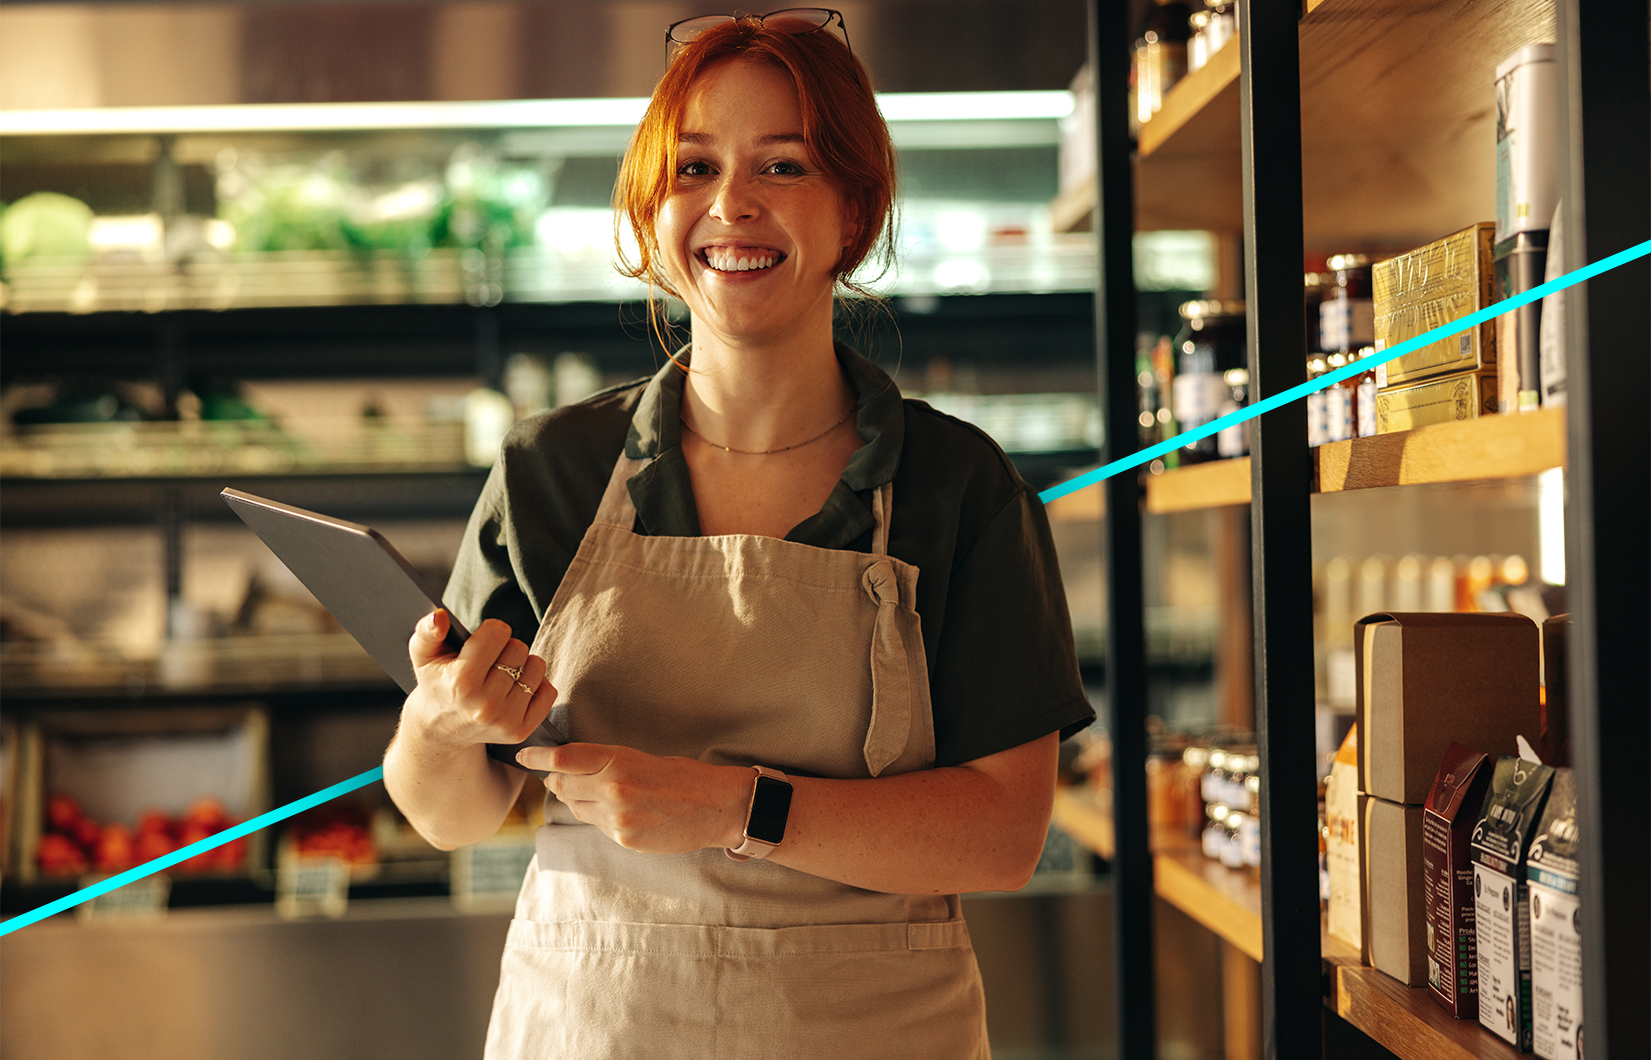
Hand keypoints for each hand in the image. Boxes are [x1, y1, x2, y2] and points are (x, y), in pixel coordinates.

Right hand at [403, 611, 557, 749]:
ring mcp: (504, 720)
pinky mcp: (520, 731)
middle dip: (506, 648)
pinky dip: (537, 685)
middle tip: (489, 661)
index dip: (490, 631)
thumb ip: (427, 631)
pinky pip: (549, 692)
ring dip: (523, 665)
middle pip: (518, 648)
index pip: (498, 632)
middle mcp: (485, 704)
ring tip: (502, 674)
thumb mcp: (424, 655)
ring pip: (536, 667)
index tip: (482, 641)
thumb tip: (439, 616)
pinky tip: (516, 689)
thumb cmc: (437, 683)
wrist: (440, 729)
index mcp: (462, 681)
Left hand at [518, 742, 750, 854]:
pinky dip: (598, 815)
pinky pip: (596, 825)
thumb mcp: (642, 759)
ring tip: (598, 791)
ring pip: (576, 807)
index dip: (538, 756)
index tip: (524, 754)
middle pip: (561, 784)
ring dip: (577, 798)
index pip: (563, 759)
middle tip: (555, 773)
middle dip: (555, 779)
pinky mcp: (623, 839)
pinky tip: (620, 809)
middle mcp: (613, 790)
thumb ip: (605, 764)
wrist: (717, 807)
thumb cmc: (684, 776)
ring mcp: (617, 818)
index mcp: (618, 761)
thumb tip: (570, 770)